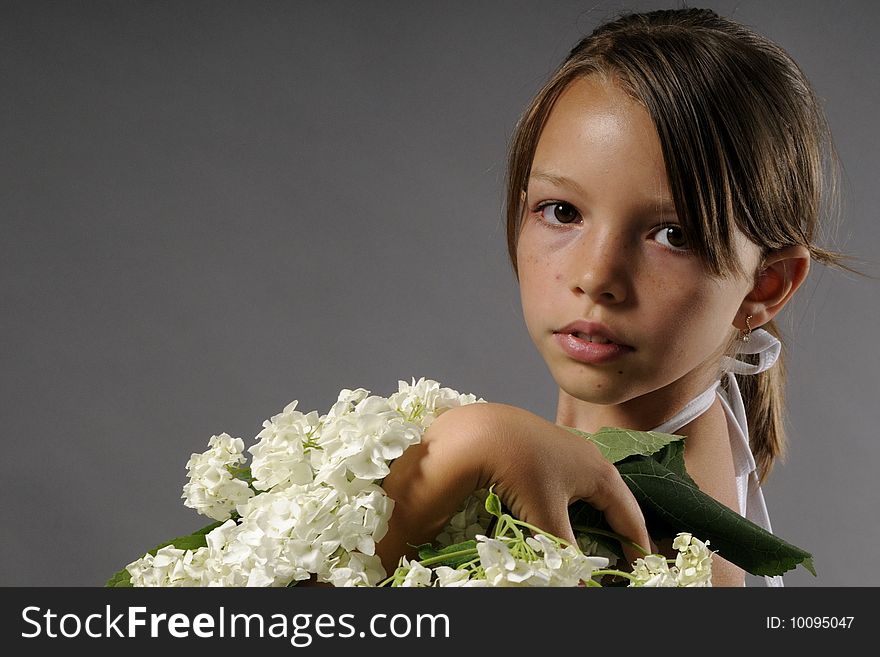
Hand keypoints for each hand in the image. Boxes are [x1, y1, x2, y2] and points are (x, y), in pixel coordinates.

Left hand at [376, 402, 649, 572]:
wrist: (480, 431)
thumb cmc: (519, 469)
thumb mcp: (546, 516)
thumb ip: (565, 552)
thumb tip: (578, 584)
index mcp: (601, 475)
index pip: (631, 518)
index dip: (637, 547)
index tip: (643, 569)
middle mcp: (592, 458)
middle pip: (616, 502)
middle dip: (621, 530)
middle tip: (626, 557)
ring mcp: (570, 450)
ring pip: (593, 490)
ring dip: (598, 515)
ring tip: (601, 538)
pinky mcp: (548, 447)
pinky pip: (573, 481)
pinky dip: (577, 502)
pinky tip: (566, 511)